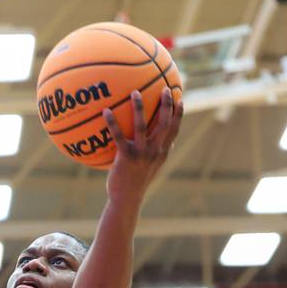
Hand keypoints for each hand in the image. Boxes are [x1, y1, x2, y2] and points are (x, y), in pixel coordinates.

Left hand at [103, 88, 182, 203]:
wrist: (126, 199)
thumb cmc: (137, 183)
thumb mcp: (152, 168)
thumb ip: (159, 154)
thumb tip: (170, 144)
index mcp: (162, 153)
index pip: (174, 131)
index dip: (178, 115)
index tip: (180, 100)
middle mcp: (154, 152)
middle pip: (164, 124)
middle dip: (166, 105)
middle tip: (165, 88)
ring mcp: (141, 154)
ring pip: (142, 126)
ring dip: (139, 108)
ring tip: (135, 92)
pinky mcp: (126, 157)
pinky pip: (118, 136)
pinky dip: (112, 122)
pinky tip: (106, 111)